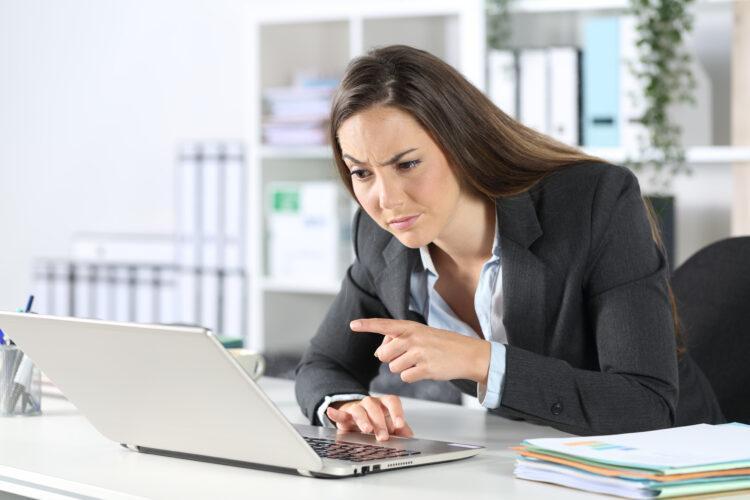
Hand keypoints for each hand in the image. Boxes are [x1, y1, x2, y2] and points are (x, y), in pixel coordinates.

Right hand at [326, 395, 413, 441]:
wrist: (357, 417)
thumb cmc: (376, 421)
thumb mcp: (389, 426)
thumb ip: (400, 430)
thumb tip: (409, 435)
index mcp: (383, 404)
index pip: (391, 401)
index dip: (396, 412)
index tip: (399, 424)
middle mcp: (370, 404)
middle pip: (375, 407)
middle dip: (379, 422)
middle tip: (383, 436)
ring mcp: (356, 408)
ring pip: (359, 409)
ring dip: (363, 419)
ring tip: (367, 430)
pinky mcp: (344, 415)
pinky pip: (339, 412)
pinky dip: (335, 413)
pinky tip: (331, 412)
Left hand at [350, 318, 490, 383]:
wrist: (468, 353)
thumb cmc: (442, 344)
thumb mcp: (421, 333)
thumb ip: (400, 339)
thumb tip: (378, 353)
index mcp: (411, 327)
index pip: (384, 325)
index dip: (367, 325)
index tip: (352, 325)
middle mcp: (413, 338)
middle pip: (383, 354)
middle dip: (389, 359)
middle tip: (407, 357)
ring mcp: (419, 353)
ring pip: (393, 368)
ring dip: (402, 369)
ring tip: (419, 362)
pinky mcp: (425, 369)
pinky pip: (405, 378)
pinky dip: (411, 377)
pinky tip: (424, 370)